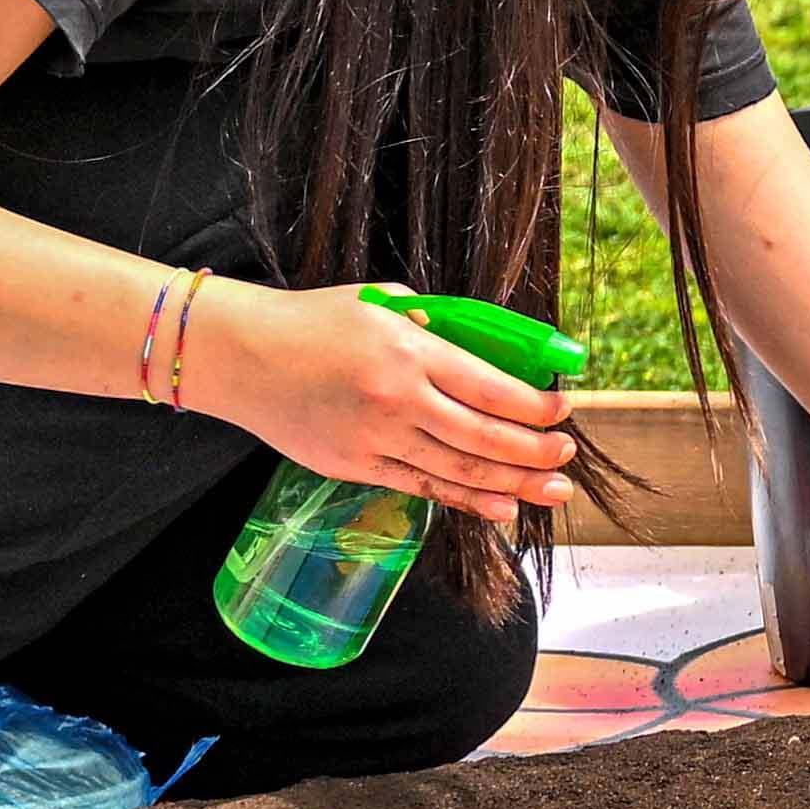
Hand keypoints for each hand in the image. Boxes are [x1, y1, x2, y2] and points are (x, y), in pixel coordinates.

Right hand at [201, 287, 570, 519]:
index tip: (562, 410)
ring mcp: (374, 438)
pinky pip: (421, 487)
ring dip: (512, 483)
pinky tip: (499, 505)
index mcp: (408, 349)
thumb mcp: (381, 303)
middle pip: (483, 435)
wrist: (242, 357)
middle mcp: (397, 398)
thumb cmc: (313, 322)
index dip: (534, 405)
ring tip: (551, 490)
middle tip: (567, 455)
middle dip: (534, 450)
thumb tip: (486, 353)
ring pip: (458, 469)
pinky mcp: (354, 466)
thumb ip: (434, 327)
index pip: (490, 386)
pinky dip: (464, 499)